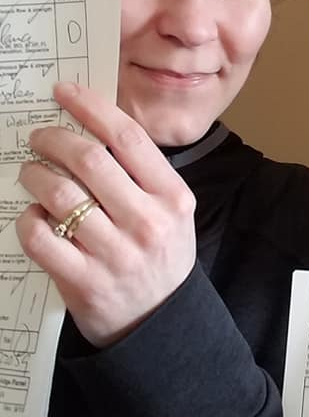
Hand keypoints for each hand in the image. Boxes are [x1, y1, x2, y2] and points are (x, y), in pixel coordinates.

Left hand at [16, 82, 196, 347]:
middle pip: (89, 160)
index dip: (91, 108)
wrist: (161, 323)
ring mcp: (115, 254)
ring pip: (59, 196)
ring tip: (30, 172)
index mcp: (172, 197)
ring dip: (35, 175)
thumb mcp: (172, 212)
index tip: (65, 93)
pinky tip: (32, 216)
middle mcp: (147, 222)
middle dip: (53, 139)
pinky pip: (42, 238)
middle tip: (38, 137)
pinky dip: (29, 220)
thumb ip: (142, 176)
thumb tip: (92, 130)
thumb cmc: (160, 256)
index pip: (128, 138)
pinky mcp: (85, 282)